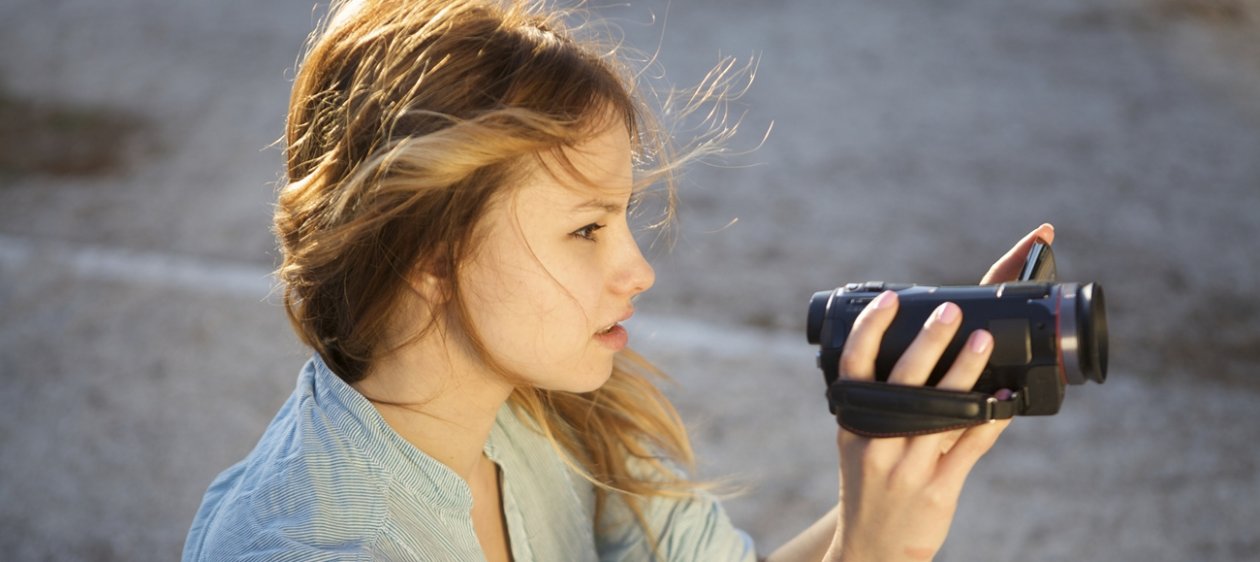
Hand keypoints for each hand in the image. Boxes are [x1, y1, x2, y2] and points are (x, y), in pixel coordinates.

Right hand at [828, 224, 1051, 561]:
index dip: (870, 330)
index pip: (854, 366)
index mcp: (854, 423)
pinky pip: (970, 446)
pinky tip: (1007, 396)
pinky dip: (991, 418)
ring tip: (984, 341)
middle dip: (928, 343)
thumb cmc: (871, 483)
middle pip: (903, 382)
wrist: (873, 548)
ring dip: (965, 373)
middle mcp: (877, 442)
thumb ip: (880, 404)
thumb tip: (918, 351)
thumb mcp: (860, 442)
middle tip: (950, 312)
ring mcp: (908, 467)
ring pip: (942, 410)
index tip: (889, 299)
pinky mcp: (938, 489)